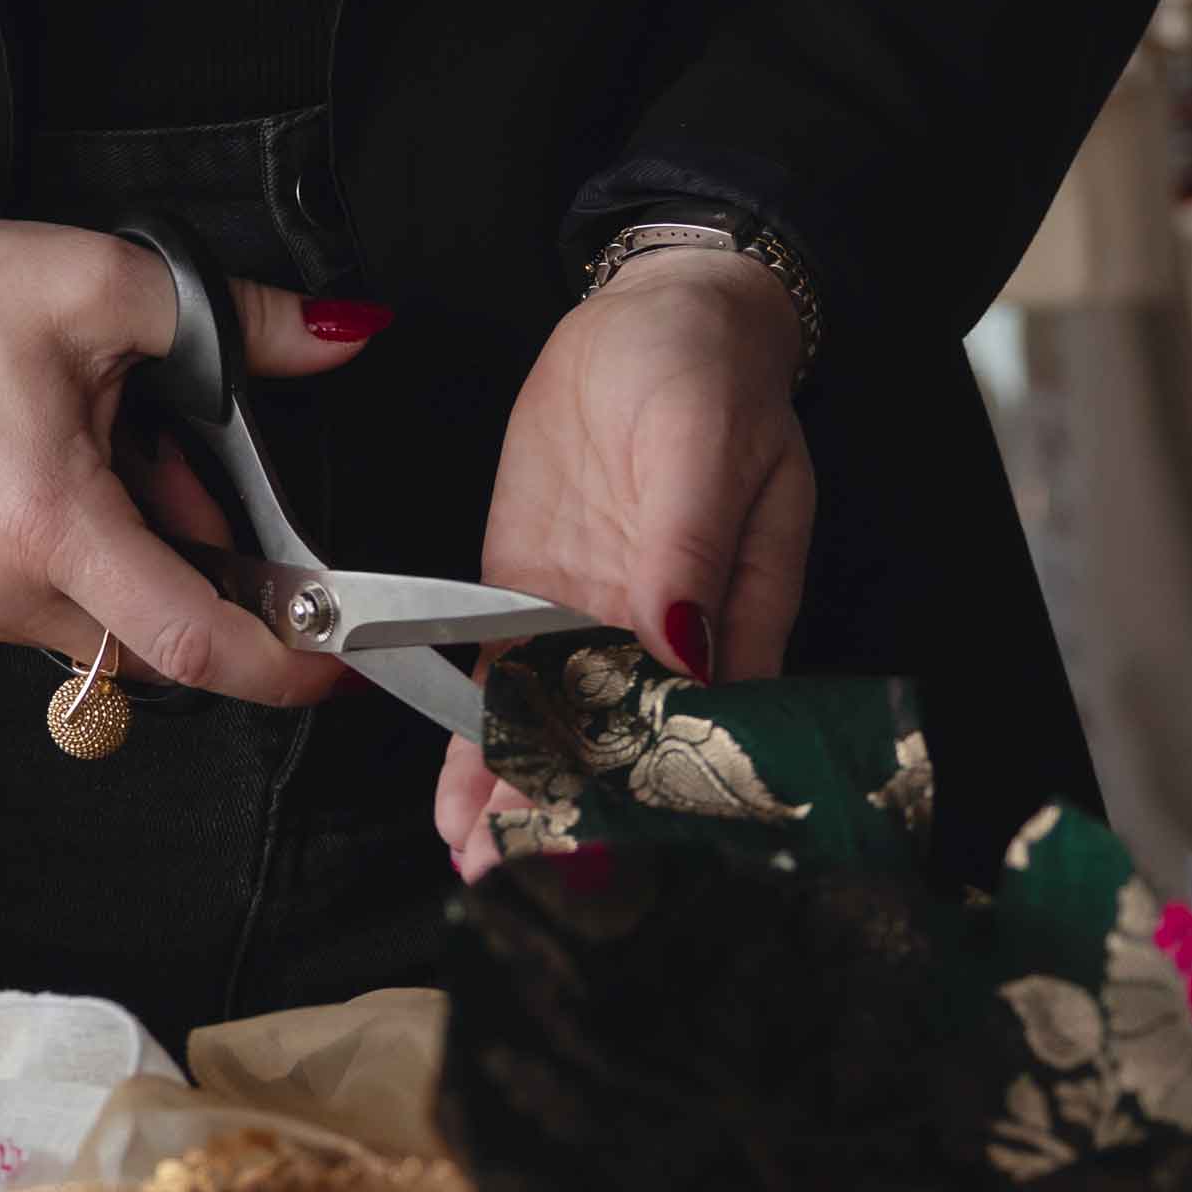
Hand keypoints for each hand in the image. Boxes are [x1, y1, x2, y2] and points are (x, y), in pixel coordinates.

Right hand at [0, 217, 384, 708]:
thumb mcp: (105, 283)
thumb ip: (240, 322)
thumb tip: (341, 337)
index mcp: (46, 520)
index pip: (192, 643)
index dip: (282, 666)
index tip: (338, 663)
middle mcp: (1, 589)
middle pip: (160, 637)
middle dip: (205, 571)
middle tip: (181, 468)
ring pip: (110, 625)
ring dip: (145, 562)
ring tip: (109, 454)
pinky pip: (57, 610)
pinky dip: (93, 561)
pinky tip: (69, 479)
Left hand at [432, 249, 813, 877]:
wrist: (656, 312)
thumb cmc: (711, 374)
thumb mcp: (708, 445)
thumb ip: (690, 550)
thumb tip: (685, 646)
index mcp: (735, 615)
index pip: (699, 726)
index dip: (655, 790)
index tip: (610, 842)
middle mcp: (665, 638)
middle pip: (621, 745)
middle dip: (572, 815)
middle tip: (519, 878)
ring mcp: (593, 619)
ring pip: (556, 727)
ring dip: (516, 796)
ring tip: (478, 864)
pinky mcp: (533, 591)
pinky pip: (505, 678)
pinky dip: (480, 739)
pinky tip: (456, 804)